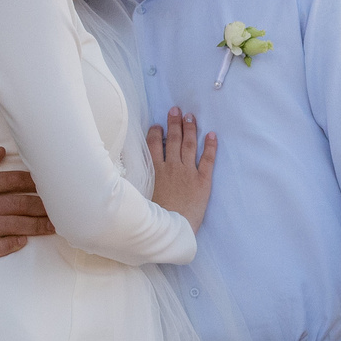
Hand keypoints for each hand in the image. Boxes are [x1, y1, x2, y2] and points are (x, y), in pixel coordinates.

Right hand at [0, 143, 50, 265]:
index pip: (11, 181)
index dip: (34, 182)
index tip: (52, 183)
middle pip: (18, 205)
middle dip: (43, 206)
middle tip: (64, 208)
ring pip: (12, 226)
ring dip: (36, 226)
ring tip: (55, 226)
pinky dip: (10, 245)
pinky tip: (25, 242)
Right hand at [146, 107, 216, 231]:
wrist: (173, 230)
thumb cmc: (155, 218)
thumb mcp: (142, 196)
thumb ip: (140, 182)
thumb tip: (128, 175)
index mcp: (156, 171)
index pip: (154, 145)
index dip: (156, 132)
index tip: (157, 125)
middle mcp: (172, 167)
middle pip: (173, 140)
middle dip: (174, 123)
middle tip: (176, 110)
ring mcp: (188, 172)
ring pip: (189, 145)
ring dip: (190, 129)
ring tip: (190, 116)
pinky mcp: (203, 181)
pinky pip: (208, 159)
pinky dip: (211, 146)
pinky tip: (212, 134)